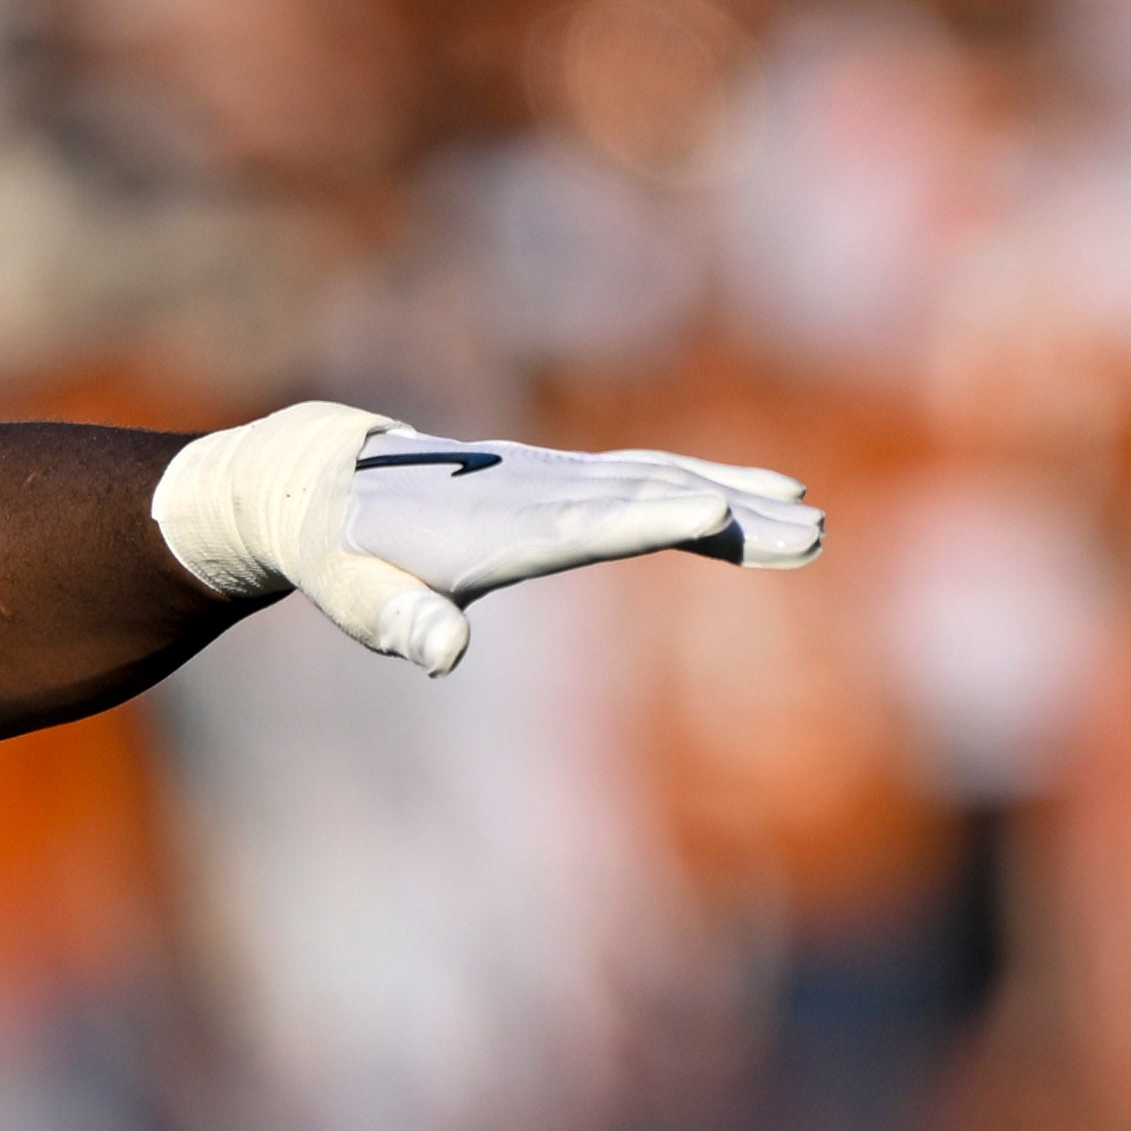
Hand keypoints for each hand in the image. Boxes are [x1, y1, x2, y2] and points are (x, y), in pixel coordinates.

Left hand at [155, 399, 822, 677]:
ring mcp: (554, 478)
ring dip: (735, 502)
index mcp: (492, 527)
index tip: (710, 519)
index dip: (643, 519)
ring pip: (660, 482)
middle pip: (646, 498)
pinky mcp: (562, 481)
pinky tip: (754, 500)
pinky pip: (647, 479)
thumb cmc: (338, 555)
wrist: (322, 481)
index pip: (581, 523)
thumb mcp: (347, 594)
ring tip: (808, 523)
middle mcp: (535, 491)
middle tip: (808, 536)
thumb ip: (391, 621)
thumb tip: (440, 653)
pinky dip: (706, 485)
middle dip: (728, 517)